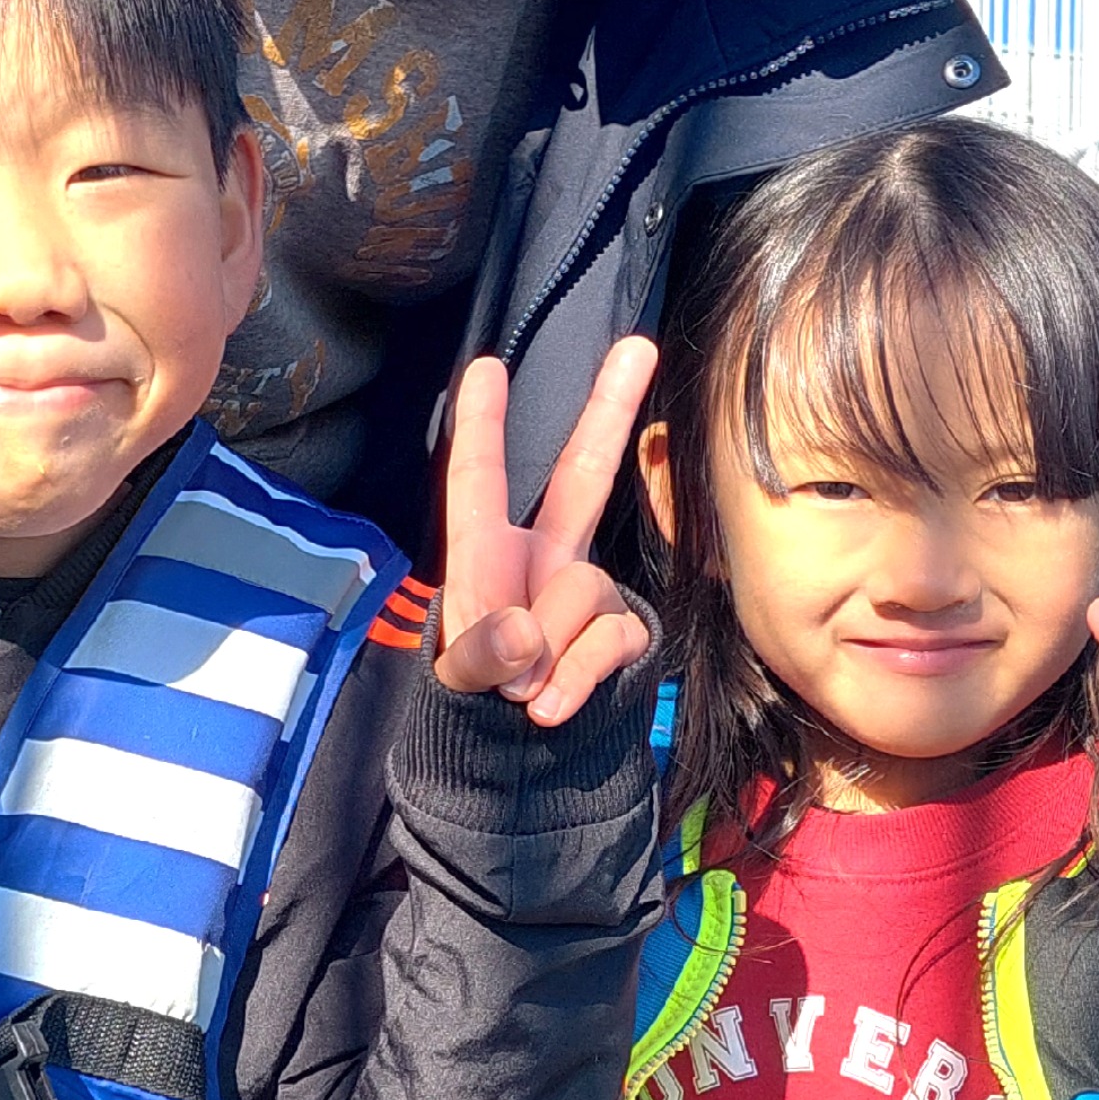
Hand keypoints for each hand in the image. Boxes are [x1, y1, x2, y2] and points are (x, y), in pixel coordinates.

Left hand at [433, 340, 656, 728]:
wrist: (518, 754)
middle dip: (609, 409)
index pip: (478, 482)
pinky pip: (611, 638)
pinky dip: (580, 678)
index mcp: (485, 554)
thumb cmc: (477, 695)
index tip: (484, 365)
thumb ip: (482, 656)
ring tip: (522, 690)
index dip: (481, 426)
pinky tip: (551, 706)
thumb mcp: (459, 679)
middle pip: (583, 474)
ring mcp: (588, 589)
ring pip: (584, 593)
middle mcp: (542, 556)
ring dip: (551, 653)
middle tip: (638, 345)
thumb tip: (524, 635)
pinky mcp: (623, 628)